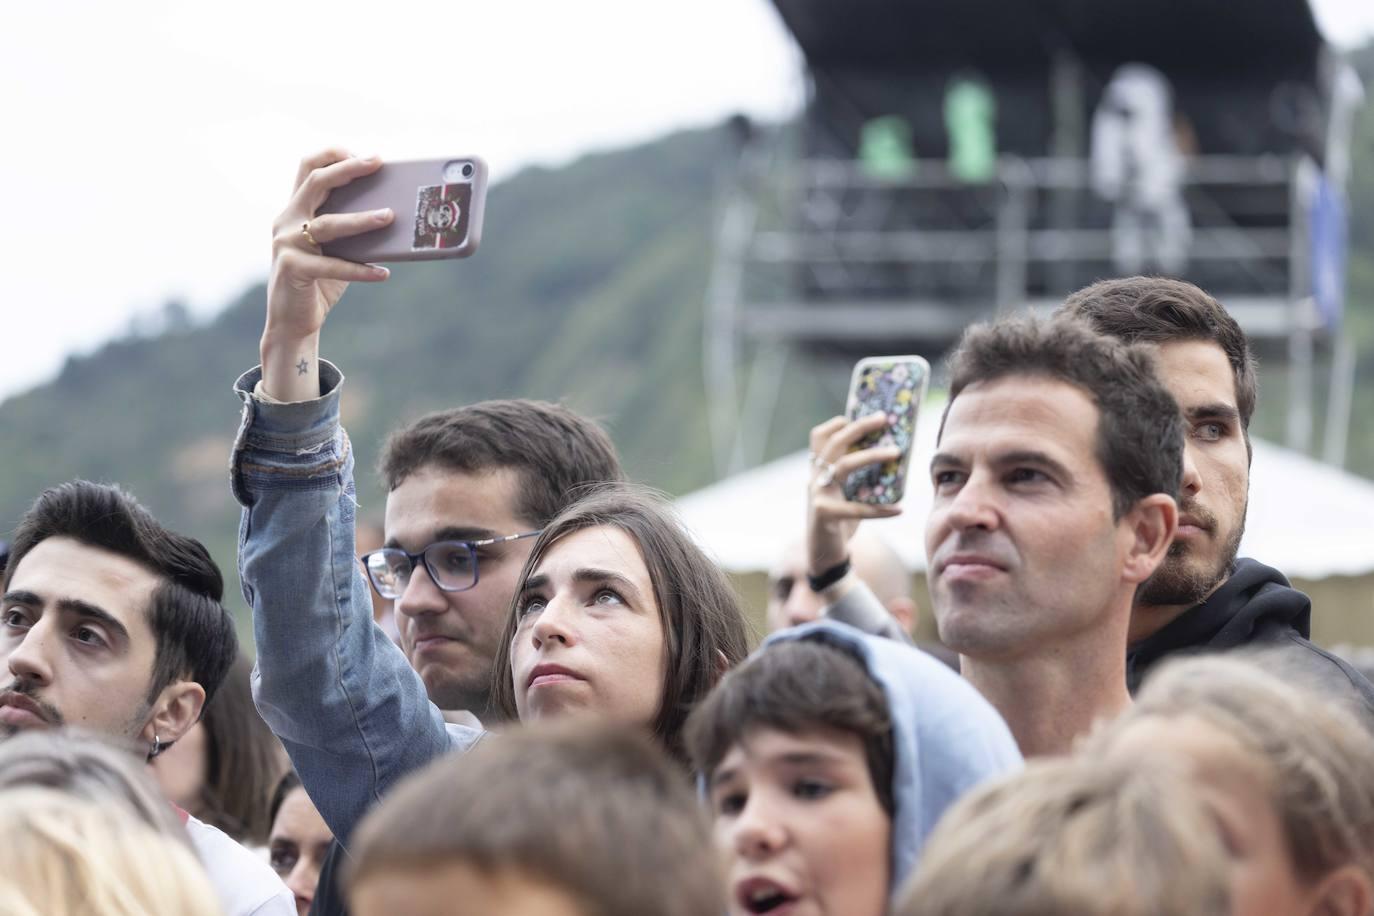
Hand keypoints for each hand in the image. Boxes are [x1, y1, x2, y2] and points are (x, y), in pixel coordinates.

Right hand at [261, 150, 394, 400]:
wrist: (292, 322)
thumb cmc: (320, 282)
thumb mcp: (337, 250)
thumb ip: (353, 230)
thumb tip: (395, 214)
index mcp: (296, 210)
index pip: (308, 167)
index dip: (333, 154)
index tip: (363, 153)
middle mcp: (286, 220)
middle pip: (317, 182)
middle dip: (349, 168)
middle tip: (378, 162)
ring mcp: (286, 243)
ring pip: (328, 223)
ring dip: (362, 219)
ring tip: (390, 216)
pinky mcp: (292, 269)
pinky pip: (333, 266)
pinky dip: (360, 270)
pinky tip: (383, 273)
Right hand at [806, 414, 901, 577]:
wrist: (823, 554)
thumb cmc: (839, 520)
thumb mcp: (844, 493)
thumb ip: (857, 477)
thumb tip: (890, 456)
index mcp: (818, 471)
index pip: (818, 437)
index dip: (836, 424)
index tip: (858, 415)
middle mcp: (815, 478)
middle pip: (835, 444)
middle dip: (860, 427)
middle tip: (884, 418)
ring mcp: (818, 495)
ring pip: (844, 465)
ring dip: (871, 456)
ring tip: (896, 452)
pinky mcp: (825, 514)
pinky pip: (856, 508)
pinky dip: (879, 509)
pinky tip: (898, 510)